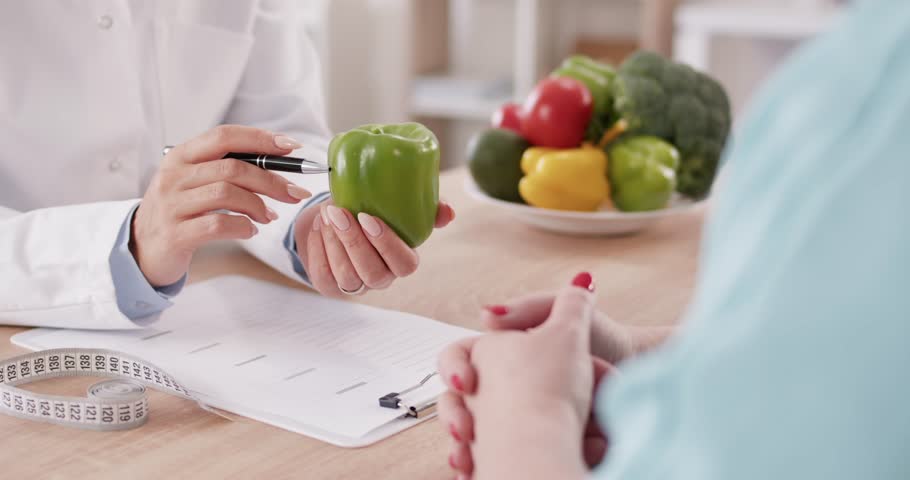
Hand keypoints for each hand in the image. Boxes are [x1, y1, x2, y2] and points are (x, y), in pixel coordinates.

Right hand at [132, 125, 311, 285]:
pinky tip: (250, 230)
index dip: (260, 139)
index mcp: (181, 156)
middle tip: (294, 193)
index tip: (291, 147)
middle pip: (233, 168)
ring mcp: (172, 205)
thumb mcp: (195, 181)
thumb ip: (227, 168)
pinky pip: (218, 224)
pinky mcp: (175, 234)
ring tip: (269, 216)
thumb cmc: (180, 211)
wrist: (142, 249)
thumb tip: (278, 160)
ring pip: (227, 194)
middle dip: (271, 180)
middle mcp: (173, 176)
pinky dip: (243, 227)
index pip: (224, 137)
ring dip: (258, 205)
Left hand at [293, 201, 454, 297]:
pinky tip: (318, 226)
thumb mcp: (397, 206)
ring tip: (327, 215)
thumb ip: (427, 208)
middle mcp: (381, 278)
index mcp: (402, 261)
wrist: (336, 219)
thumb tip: (448, 212)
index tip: (368, 217)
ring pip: (347, 276)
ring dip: (334, 243)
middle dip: (354, 242)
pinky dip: (317, 249)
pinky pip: (323, 275)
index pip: (404, 265)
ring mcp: (354, 285)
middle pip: (373, 272)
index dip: (387, 244)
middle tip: (339, 212)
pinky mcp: (329, 286)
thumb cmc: (370, 210)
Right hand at [437, 273, 614, 479]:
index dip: (452, 369)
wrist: (636, 378)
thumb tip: (487, 313)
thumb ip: (528, 308)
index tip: (465, 382)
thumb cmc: (603, 342)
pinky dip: (488, 466)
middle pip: (456, 403)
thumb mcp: (567, 317)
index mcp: (502, 354)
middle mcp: (502, 388)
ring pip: (471, 438)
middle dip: (454, 418)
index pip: (459, 359)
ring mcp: (514, 420)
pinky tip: (481, 472)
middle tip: (465, 431)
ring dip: (464, 449)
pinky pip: (497, 459)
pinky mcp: (533, 446)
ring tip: (468, 460)